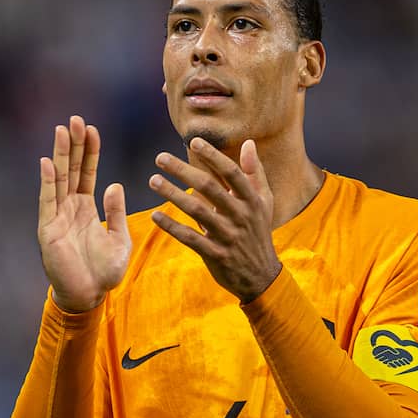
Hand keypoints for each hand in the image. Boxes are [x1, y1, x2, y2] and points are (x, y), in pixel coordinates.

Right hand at [38, 116, 131, 311]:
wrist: (89, 296)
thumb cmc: (103, 271)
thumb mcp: (119, 238)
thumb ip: (117, 212)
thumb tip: (114, 185)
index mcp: (86, 208)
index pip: (87, 173)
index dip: (89, 152)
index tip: (92, 130)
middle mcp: (69, 208)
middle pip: (71, 170)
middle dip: (74, 145)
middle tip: (76, 119)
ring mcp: (57, 217)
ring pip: (59, 180)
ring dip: (60, 155)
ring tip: (62, 131)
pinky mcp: (49, 230)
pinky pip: (47, 202)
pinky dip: (47, 182)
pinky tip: (46, 162)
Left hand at [148, 137, 281, 302]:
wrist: (261, 276)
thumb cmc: (258, 232)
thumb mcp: (264, 202)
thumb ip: (254, 172)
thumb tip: (249, 143)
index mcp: (252, 200)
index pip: (231, 173)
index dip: (213, 156)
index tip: (193, 141)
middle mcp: (240, 216)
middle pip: (209, 187)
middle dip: (183, 170)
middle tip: (160, 158)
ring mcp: (227, 236)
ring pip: (196, 211)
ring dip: (173, 194)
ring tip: (153, 181)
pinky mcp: (215, 255)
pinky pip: (190, 238)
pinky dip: (172, 227)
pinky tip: (155, 215)